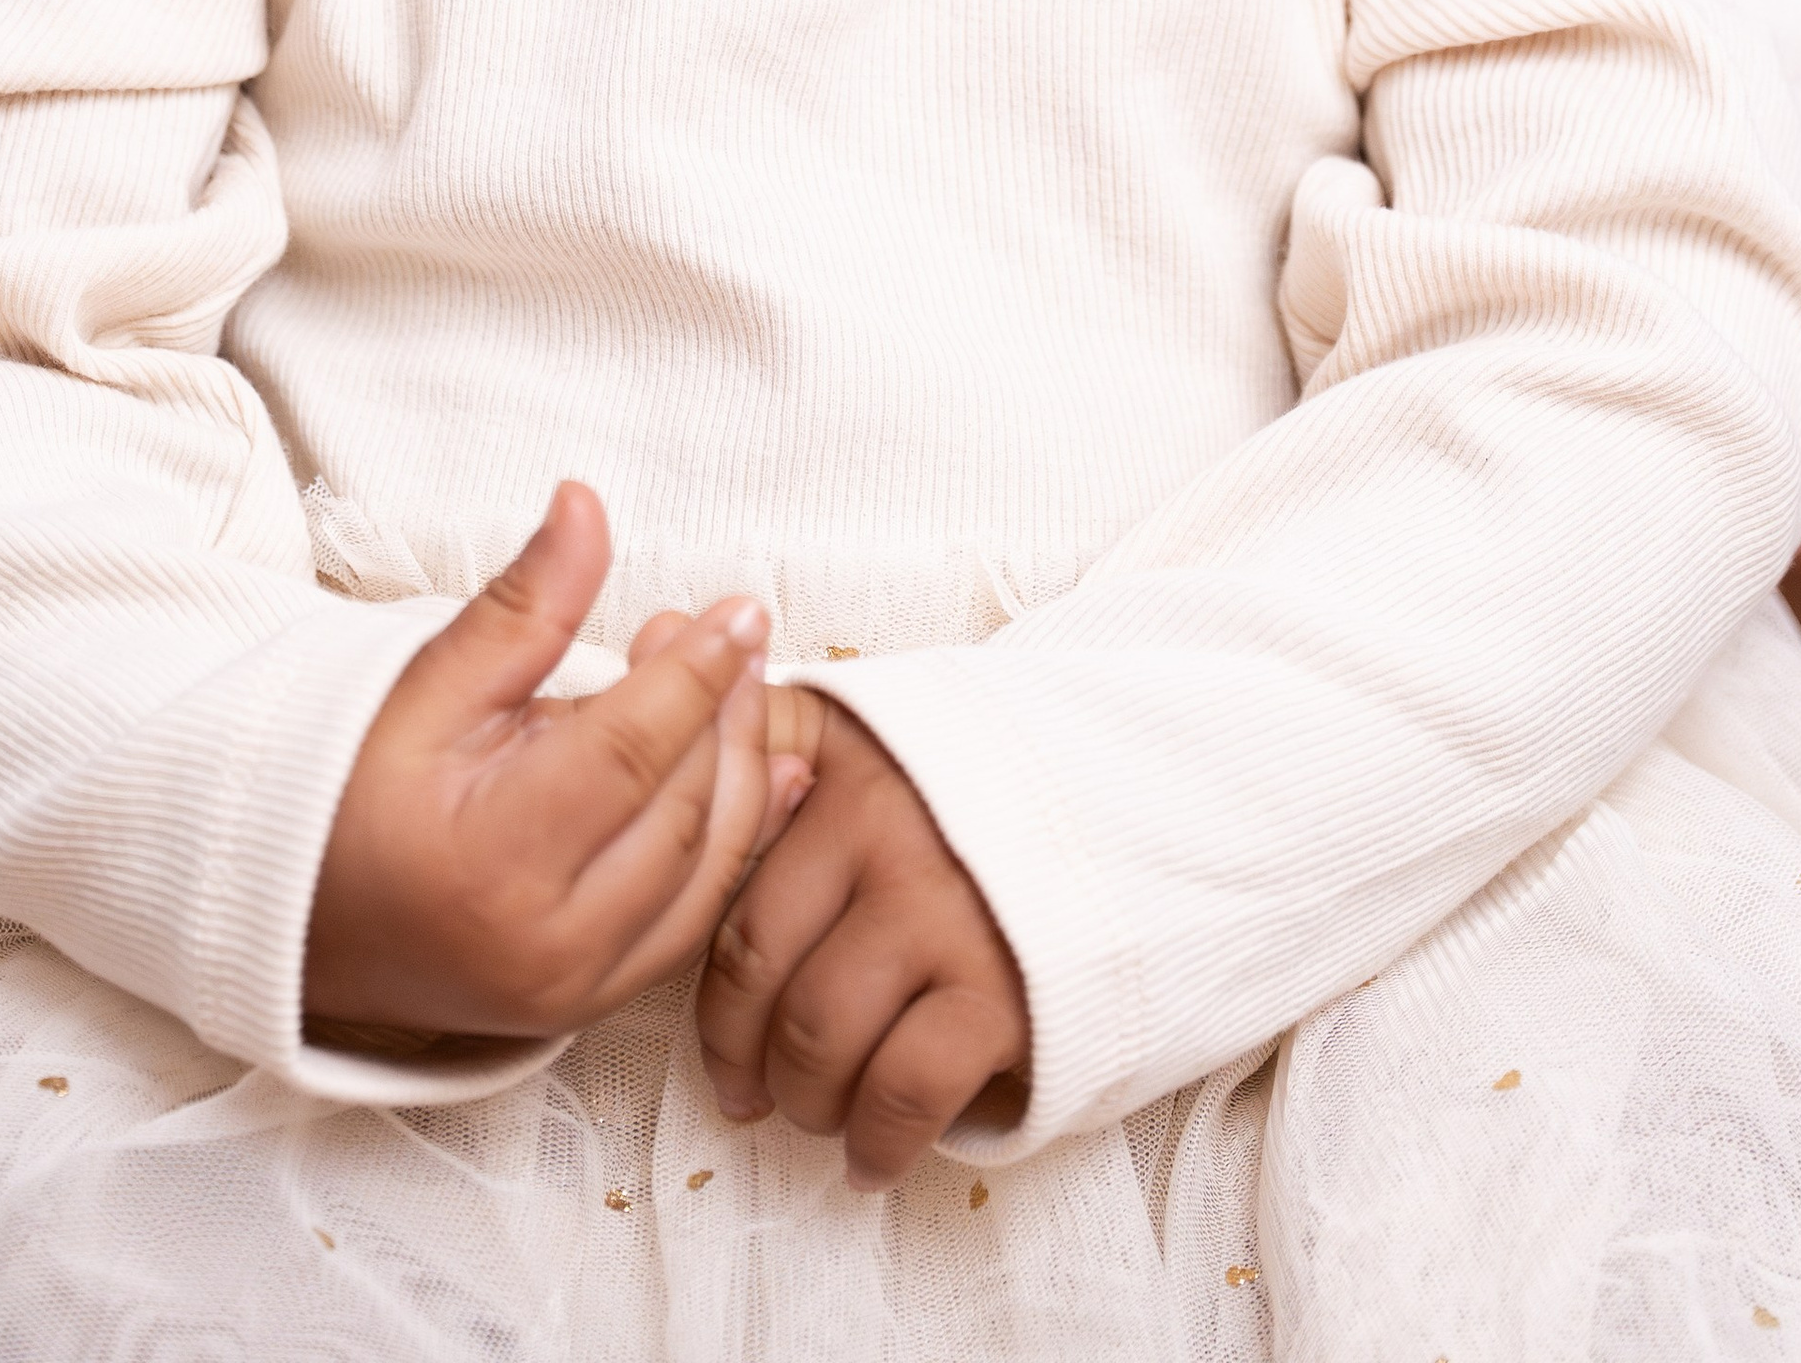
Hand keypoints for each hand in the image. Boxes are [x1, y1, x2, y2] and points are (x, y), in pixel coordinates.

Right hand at [302, 482, 806, 1044]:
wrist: (289, 916)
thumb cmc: (346, 793)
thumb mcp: (428, 684)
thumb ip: (524, 604)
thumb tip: (585, 505)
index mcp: (496, 860)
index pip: (632, 752)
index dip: (696, 673)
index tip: (740, 610)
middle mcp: (547, 946)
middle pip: (680, 810)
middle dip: (719, 712)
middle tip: (728, 634)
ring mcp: (572, 989)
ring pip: (703, 871)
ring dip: (738, 771)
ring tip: (740, 684)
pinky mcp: (587, 1005)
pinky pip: (690, 923)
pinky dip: (736, 844)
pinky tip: (768, 776)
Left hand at [695, 687, 1030, 1189]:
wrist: (1152, 814)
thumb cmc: (985, 795)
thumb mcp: (878, 727)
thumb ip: (769, 715)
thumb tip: (648, 643)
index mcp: (840, 763)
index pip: (722, 876)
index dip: (699, 973)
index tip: (710, 1027)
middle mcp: (882, 829)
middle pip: (758, 971)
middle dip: (741, 1053)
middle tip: (751, 1089)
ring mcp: (940, 911)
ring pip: (819, 1038)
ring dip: (805, 1101)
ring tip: (816, 1113)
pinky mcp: (999, 991)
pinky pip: (902, 1092)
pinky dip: (877, 1142)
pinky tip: (872, 1157)